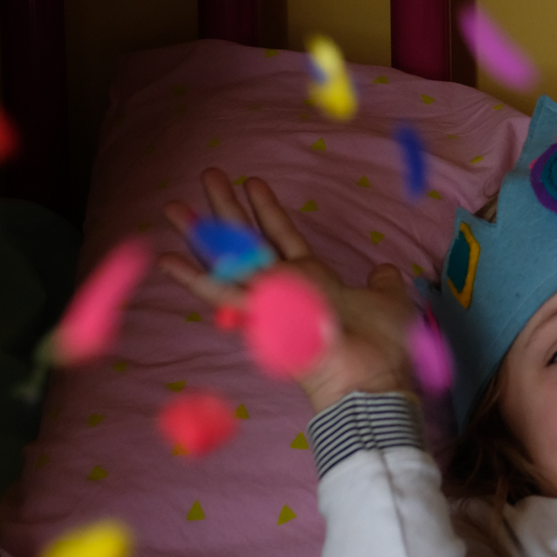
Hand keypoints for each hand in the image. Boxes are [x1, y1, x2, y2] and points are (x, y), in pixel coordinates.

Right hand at [160, 168, 415, 413]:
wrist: (375, 381)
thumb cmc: (383, 347)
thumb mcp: (388, 300)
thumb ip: (381, 283)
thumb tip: (384, 270)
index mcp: (311, 281)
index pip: (282, 237)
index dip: (267, 210)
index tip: (252, 182)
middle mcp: (285, 288)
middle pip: (248, 240)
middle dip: (226, 208)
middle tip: (208, 175)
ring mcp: (271, 302)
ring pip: (227, 259)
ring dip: (201, 231)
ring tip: (174, 205)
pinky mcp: (262, 318)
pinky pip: (223, 295)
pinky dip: (195, 277)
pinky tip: (168, 258)